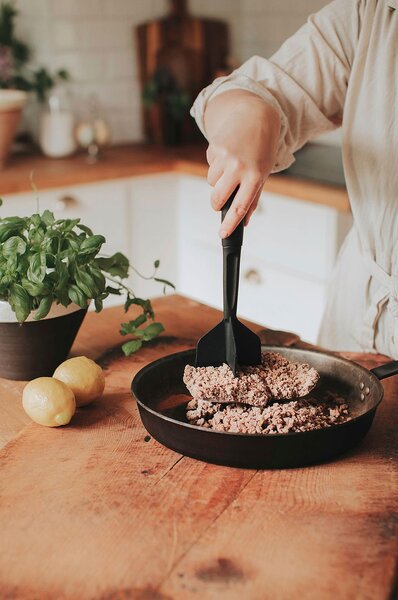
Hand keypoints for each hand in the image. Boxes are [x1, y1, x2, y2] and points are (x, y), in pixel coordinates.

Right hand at [204, 90, 280, 236]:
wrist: (255, 115)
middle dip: (217, 203)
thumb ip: (253, 198)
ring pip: (211, 183)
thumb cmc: (262, 147)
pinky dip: (215, 164)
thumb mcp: (263, 172)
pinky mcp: (214, 148)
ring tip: (231, 165)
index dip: (230, 224)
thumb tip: (245, 222)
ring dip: (218, 180)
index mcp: (255, 176)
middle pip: (218, 198)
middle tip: (221, 200)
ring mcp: (225, 157)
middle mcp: (239, 167)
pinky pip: (209, 166)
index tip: (223, 234)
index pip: (240, 207)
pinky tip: (226, 153)